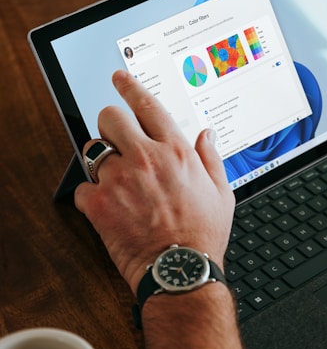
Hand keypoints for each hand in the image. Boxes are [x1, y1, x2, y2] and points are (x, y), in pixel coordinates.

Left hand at [74, 70, 234, 293]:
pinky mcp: (100, 204)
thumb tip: (207, 134)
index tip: (120, 79)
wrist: (180, 269)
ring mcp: (120, 179)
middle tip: (117, 140)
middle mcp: (146, 159)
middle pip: (110, 117)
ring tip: (117, 182)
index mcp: (177, 152)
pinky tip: (110, 208)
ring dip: (102, 162)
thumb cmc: (203, 235)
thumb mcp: (221, 193)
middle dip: (111, 124)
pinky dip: (93, 196)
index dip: (130, 86)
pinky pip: (83, 187)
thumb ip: (211, 158)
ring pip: (93, 150)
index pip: (148, 105)